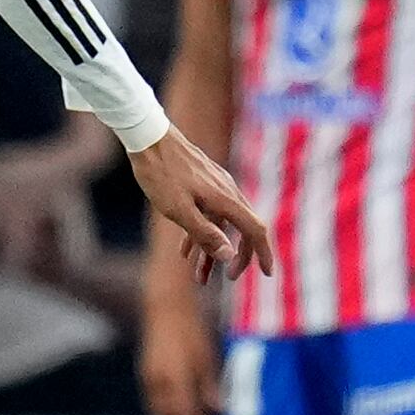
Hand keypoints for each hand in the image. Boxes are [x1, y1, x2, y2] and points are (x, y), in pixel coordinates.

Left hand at [130, 127, 273, 283]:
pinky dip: (200, 233)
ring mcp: (215, 185)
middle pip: (242, 229)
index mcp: (226, 199)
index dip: (263, 253)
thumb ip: (205, 234)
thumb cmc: (160, 173)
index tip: (267, 274)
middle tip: (227, 278)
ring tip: (199, 277)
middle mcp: (227, 191)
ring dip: (212, 250)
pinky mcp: (202, 182)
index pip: (255, 230)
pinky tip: (185, 251)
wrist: (147, 136)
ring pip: (221, 224)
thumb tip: (230, 256)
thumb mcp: (179, 210)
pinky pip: (208, 213)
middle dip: (237, 256)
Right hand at [142, 297, 220, 414]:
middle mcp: (158, 382)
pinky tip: (176, 408)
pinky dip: (164, 410)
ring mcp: (148, 378)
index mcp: (176, 379)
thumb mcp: (206, 358)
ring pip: (158, 411)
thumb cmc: (190, 331)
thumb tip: (218, 410)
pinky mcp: (144, 374)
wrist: (166, 309)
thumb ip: (210, 387)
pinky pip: (152, 401)